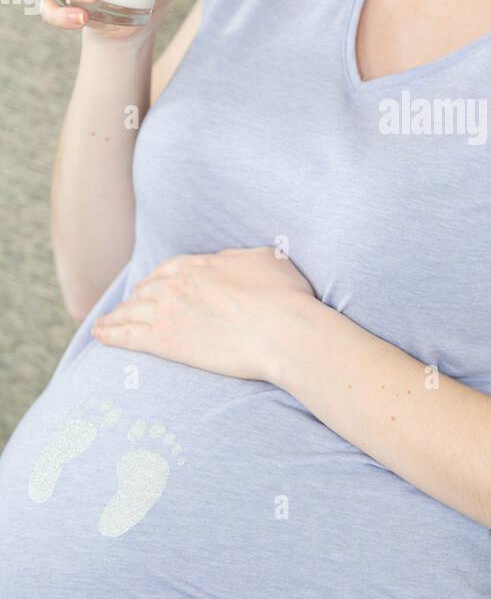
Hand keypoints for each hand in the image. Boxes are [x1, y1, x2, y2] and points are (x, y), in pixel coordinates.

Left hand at [90, 246, 316, 382]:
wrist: (281, 330)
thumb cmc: (283, 296)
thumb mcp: (266, 259)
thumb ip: (241, 257)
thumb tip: (233, 260)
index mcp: (199, 264)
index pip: (168, 269)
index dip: (158, 279)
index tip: (153, 286)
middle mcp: (177, 285)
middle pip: (146, 290)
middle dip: (137, 297)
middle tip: (130, 306)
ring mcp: (167, 313)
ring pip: (132, 311)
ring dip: (118, 315)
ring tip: (106, 322)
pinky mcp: (165, 342)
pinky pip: (127, 336)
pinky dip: (110, 333)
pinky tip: (98, 334)